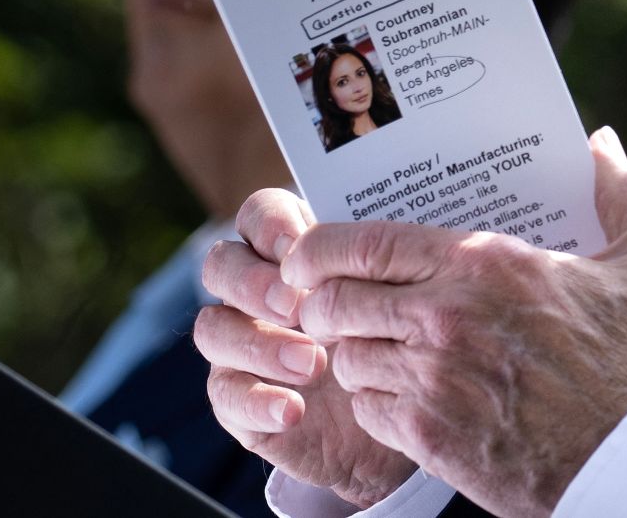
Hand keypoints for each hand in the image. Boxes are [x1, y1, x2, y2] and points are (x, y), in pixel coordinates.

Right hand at [194, 190, 415, 507]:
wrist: (414, 406)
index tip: (297, 246)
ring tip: (313, 363)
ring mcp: (242, 345)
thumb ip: (373, 264)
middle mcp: (255, 293)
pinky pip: (226, 396)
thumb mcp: (398, 293)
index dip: (268, 224)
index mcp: (290, 252)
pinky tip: (293, 409)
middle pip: (221, 266)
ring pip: (212, 330)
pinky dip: (256, 402)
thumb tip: (358, 249)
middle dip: (252, 282)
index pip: (258, 216)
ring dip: (258, 344)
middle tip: (297, 306)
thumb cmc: (404, 334)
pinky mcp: (241, 400)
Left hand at [286, 127, 626, 516]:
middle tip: (333, 305)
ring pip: (346, 360)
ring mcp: (434, 381)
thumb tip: (601, 142)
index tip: (304, 256)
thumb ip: (623, 191)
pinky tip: (405, 398)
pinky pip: (368, 412)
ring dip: (353, 354)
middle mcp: (445, 317)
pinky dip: (375, 404)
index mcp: (483, 263)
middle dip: (321, 304)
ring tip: (376, 350)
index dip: (317, 248)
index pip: (363, 243)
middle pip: (334, 302)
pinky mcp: (433, 438)